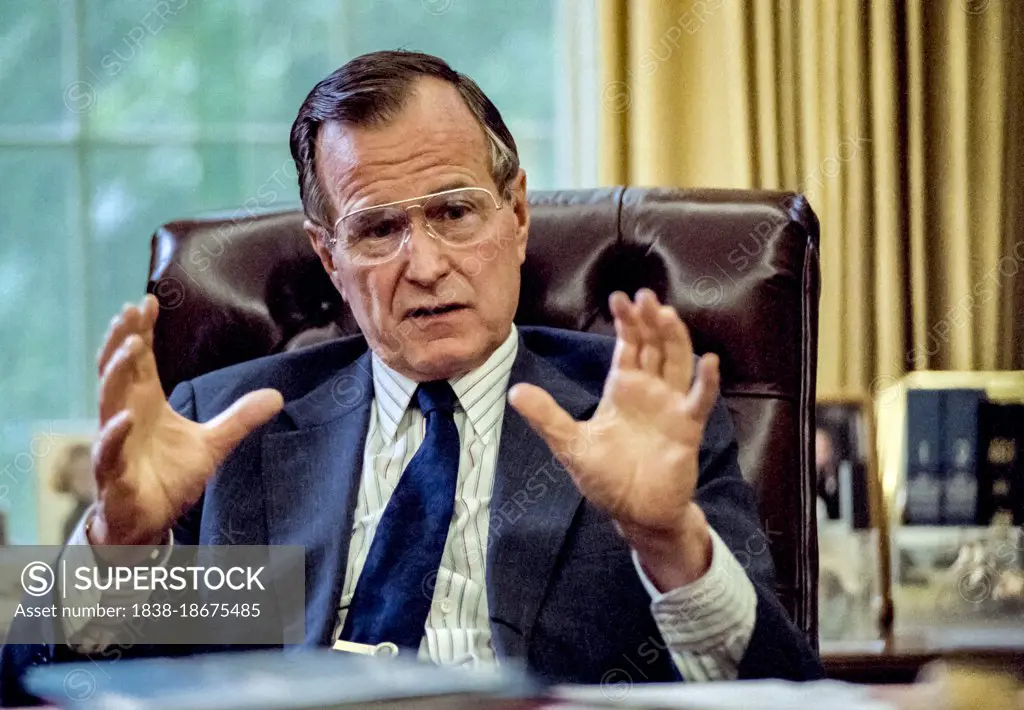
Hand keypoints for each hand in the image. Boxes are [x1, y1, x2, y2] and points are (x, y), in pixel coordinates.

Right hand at [90, 295, 282, 547]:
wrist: (149, 521)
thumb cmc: (169, 477)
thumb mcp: (213, 443)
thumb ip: (239, 417)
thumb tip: (277, 396)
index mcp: (146, 403)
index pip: (139, 361)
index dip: (140, 331)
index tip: (147, 302)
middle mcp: (125, 416)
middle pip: (118, 372)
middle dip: (124, 341)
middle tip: (131, 312)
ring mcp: (115, 443)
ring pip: (108, 403)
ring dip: (116, 375)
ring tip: (131, 348)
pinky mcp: (112, 474)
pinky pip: (107, 452)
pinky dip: (113, 435)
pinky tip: (123, 419)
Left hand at [509, 289, 719, 586]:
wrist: (635, 512)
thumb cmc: (606, 478)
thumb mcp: (571, 444)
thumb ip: (547, 416)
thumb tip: (514, 391)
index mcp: (623, 390)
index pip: (628, 347)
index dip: (626, 323)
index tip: (619, 298)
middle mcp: (650, 391)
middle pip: (653, 346)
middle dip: (648, 321)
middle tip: (643, 296)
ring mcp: (671, 407)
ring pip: (677, 363)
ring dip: (674, 339)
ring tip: (667, 314)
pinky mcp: (687, 428)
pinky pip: (699, 400)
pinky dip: (706, 381)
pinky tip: (708, 361)